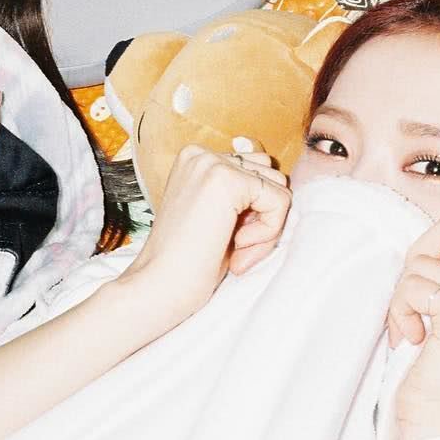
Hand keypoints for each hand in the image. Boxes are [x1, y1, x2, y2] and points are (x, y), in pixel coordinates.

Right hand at [119, 145, 290, 331]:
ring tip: (236, 248)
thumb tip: (273, 171)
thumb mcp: (218, 216)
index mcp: (196, 159)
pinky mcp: (227, 179)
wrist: (159, 286)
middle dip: (263, 217)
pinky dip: (268, 232)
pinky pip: (279, 201)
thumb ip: (242, 192)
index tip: (231, 241)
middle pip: (270, 176)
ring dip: (265, 226)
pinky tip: (237, 247)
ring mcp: (213, 163)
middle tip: (235, 249)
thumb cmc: (188, 262)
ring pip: (278, 187)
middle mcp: (202, 154)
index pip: (255, 170)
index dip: (253, 212)